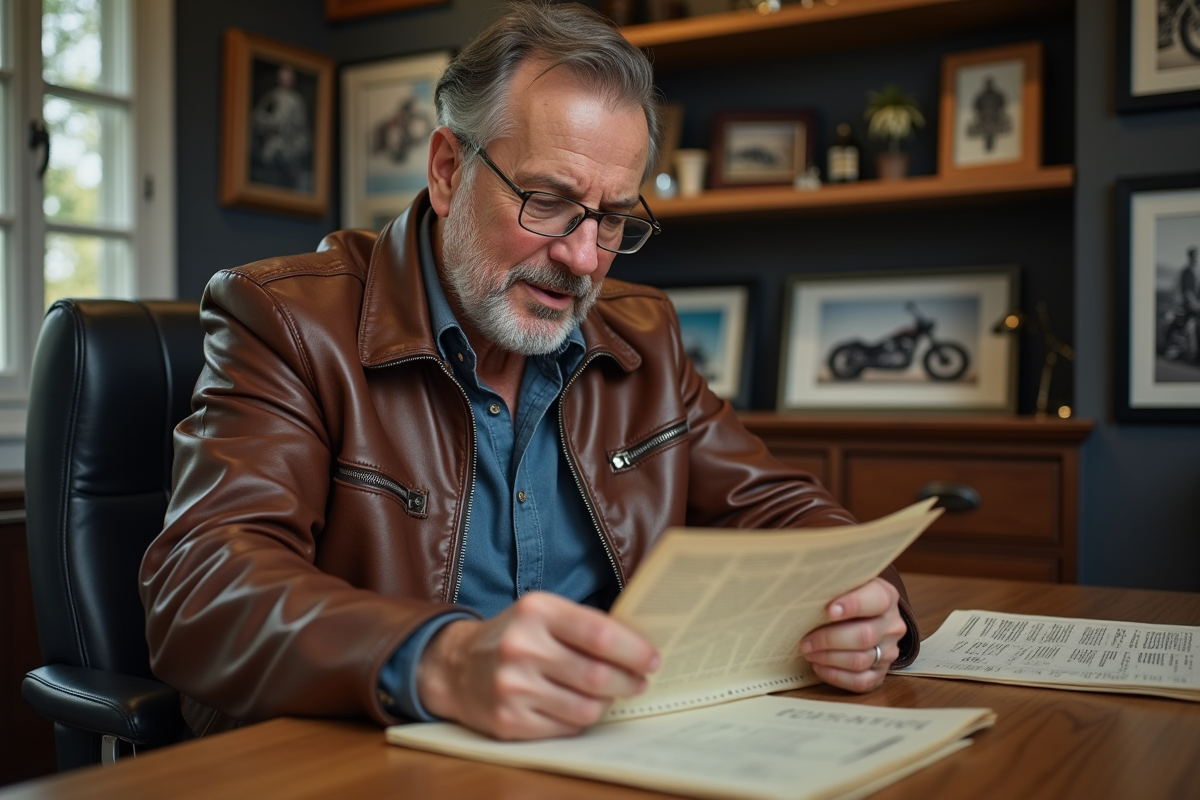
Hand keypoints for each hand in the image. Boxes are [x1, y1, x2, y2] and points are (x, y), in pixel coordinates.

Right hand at [416, 592, 659, 739]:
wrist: (456, 666)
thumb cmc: (515, 636)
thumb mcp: (544, 613)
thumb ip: (586, 625)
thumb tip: (639, 647)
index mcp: (536, 611)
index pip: (600, 634)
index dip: (634, 651)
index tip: (653, 660)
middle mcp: (521, 648)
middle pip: (597, 676)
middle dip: (629, 682)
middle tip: (640, 682)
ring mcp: (513, 688)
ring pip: (586, 708)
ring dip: (606, 704)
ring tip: (609, 694)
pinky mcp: (508, 721)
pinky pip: (565, 728)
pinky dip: (579, 719)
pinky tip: (577, 706)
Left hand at [799, 576, 905, 692]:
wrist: (864, 616)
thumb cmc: (845, 597)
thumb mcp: (845, 583)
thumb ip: (833, 583)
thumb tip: (804, 587)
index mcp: (886, 596)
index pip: (876, 600)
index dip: (853, 605)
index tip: (829, 610)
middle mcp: (891, 624)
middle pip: (864, 636)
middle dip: (829, 639)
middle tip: (805, 641)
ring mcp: (888, 650)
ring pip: (860, 660)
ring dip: (828, 658)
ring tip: (808, 652)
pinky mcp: (881, 672)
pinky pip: (861, 681)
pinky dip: (836, 676)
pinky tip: (819, 666)